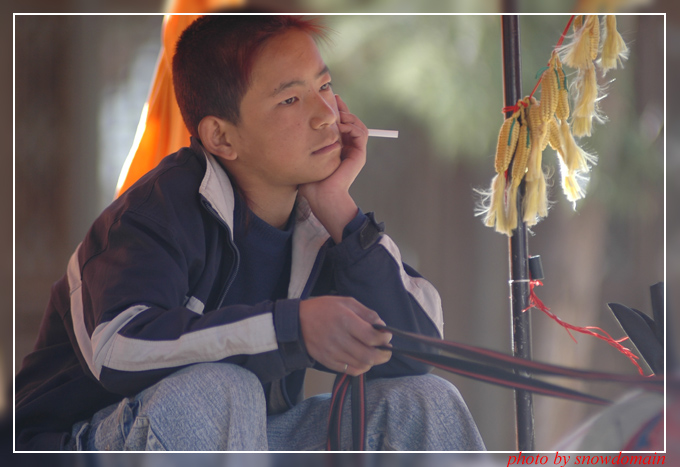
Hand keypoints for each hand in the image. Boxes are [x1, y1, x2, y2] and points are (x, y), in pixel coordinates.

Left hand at [298, 95, 367, 242]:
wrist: (322, 196)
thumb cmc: (311, 182)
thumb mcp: (306, 158)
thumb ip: (305, 144)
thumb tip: (294, 125)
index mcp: (337, 148)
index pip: (339, 125)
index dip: (336, 112)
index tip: (328, 100)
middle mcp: (347, 148)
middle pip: (350, 122)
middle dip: (343, 109)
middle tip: (334, 99)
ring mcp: (354, 151)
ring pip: (357, 125)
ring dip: (349, 116)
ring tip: (338, 115)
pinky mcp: (359, 154)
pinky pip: (361, 132)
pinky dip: (353, 125)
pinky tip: (342, 125)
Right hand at [299, 296, 391, 375]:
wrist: (298, 322)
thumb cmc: (323, 309)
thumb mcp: (346, 302)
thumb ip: (366, 313)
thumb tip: (382, 326)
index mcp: (345, 320)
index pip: (371, 336)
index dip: (384, 338)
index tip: (386, 336)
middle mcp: (339, 339)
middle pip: (369, 355)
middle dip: (383, 355)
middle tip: (386, 350)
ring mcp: (333, 353)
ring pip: (361, 365)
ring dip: (373, 361)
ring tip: (374, 354)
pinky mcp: (328, 362)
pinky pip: (350, 371)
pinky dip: (361, 368)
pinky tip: (362, 360)